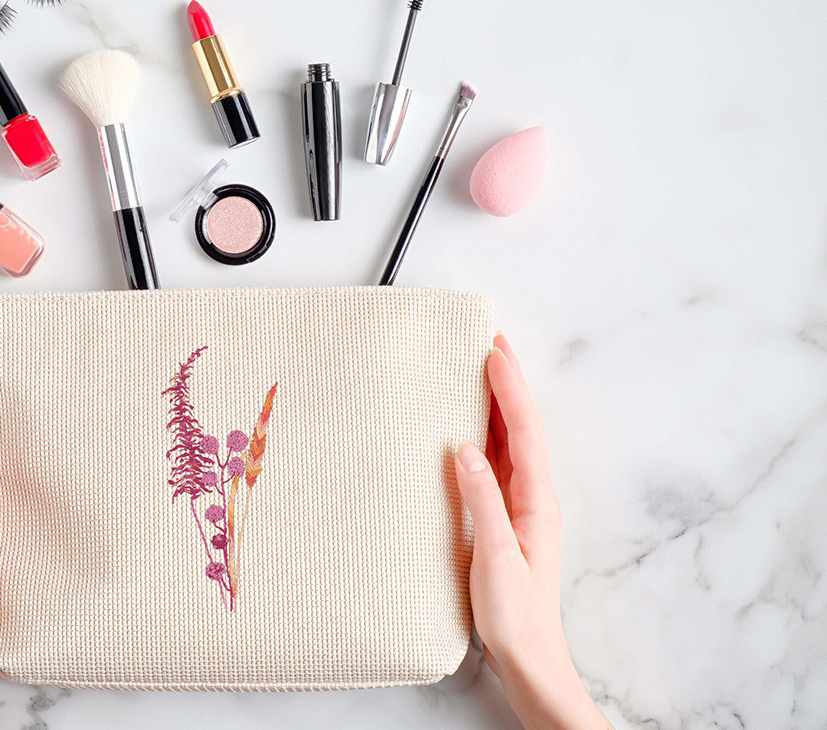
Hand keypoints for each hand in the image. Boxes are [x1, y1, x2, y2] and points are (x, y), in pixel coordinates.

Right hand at [455, 335, 609, 729]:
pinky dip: (485, 435)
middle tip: (491, 344)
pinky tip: (469, 429)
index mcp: (536, 501)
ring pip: (510, 442)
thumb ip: (480, 501)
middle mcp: (532, 497)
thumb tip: (464, 450)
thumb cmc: (516, 615)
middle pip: (522, 427)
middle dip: (508, 383)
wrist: (529, 657)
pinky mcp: (504, 519)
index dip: (509, 390)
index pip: (524, 432)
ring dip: (497, 405)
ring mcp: (520, 507)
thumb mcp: (493, 556)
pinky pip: (496, 464)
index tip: (494, 352)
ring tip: (480, 372)